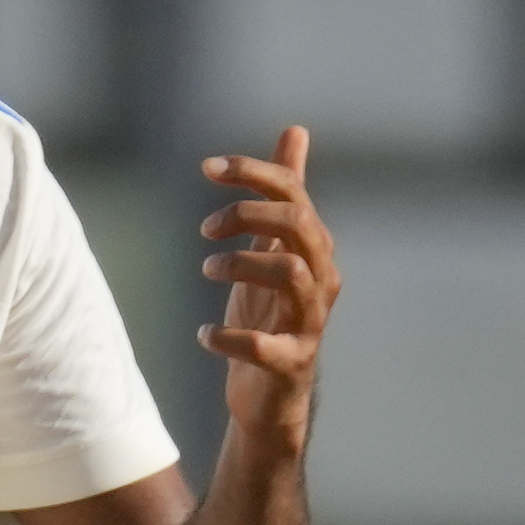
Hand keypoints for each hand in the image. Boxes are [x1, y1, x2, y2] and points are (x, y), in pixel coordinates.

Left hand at [196, 126, 335, 451]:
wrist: (270, 393)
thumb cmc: (269, 314)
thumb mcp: (272, 247)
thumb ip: (286, 192)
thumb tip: (296, 131)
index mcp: (314, 247)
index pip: (292, 192)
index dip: (252, 172)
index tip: (207, 168)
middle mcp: (321, 279)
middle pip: (298, 224)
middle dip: (247, 214)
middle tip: (206, 229)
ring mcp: (310, 322)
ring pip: (289, 272)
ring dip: (240, 263)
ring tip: (207, 269)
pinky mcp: (291, 362)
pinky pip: (262, 346)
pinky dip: (226, 336)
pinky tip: (203, 334)